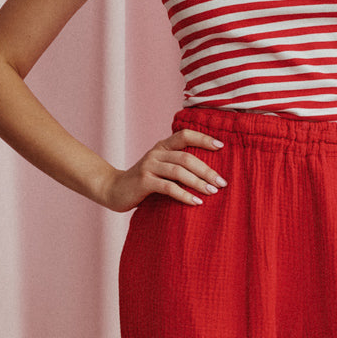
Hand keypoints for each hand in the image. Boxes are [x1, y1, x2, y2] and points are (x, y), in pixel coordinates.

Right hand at [102, 129, 225, 211]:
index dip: (203, 138)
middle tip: (222, 182)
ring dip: (198, 182)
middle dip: (207, 170)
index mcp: (162, 146)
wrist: (113, 189)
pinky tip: (196, 202)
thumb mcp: (160, 167)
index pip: (185, 135)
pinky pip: (168, 187)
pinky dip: (184, 195)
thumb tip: (209, 172)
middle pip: (186, 157)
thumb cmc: (143, 181)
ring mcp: (149, 166)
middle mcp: (156, 153)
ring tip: (212, 192)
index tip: (221, 147)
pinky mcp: (144, 181)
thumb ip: (177, 165)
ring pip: (179, 171)